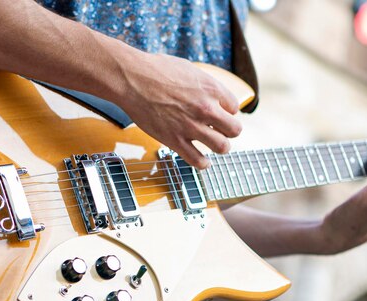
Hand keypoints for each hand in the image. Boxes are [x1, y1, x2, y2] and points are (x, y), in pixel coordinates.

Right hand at [116, 53, 242, 168]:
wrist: (132, 79)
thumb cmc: (156, 70)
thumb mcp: (189, 70)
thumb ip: (204, 85)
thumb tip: (211, 94)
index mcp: (211, 88)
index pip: (234, 108)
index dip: (227, 111)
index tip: (217, 113)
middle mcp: (205, 108)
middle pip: (234, 130)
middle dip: (229, 131)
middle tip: (219, 131)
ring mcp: (191, 126)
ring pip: (222, 147)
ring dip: (220, 147)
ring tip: (213, 145)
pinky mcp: (174, 140)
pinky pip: (198, 161)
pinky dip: (203, 163)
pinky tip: (202, 160)